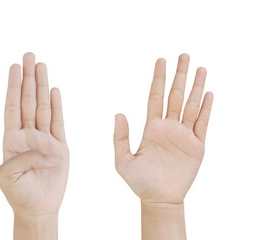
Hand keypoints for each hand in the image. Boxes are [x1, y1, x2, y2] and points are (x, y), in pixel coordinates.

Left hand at [0, 53, 68, 217]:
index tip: (14, 67)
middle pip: (28, 100)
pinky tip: (54, 90)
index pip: (12, 107)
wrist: (36, 208)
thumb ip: (20, 159)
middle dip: (28, 78)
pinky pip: (58, 122)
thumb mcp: (7, 176)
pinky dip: (56, 106)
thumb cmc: (17, 194)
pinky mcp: (59, 148)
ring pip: (43, 107)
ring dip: (42, 86)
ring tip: (41, 65)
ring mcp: (44, 140)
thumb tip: (41, 149)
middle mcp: (27, 135)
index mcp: (11, 140)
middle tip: (29, 55)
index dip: (13, 87)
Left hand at [114, 54, 213, 204]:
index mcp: (151, 128)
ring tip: (200, 68)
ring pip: (190, 105)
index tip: (161, 60)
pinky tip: (208, 93)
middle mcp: (168, 127)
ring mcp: (184, 135)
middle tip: (183, 55)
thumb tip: (118, 113)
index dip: (158, 78)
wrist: (159, 199)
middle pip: (175, 95)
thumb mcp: (123, 160)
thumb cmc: (139, 182)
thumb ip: (120, 137)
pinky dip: (206, 108)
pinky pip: (202, 123)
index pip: (155, 97)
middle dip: (179, 75)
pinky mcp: (197, 146)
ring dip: (196, 86)